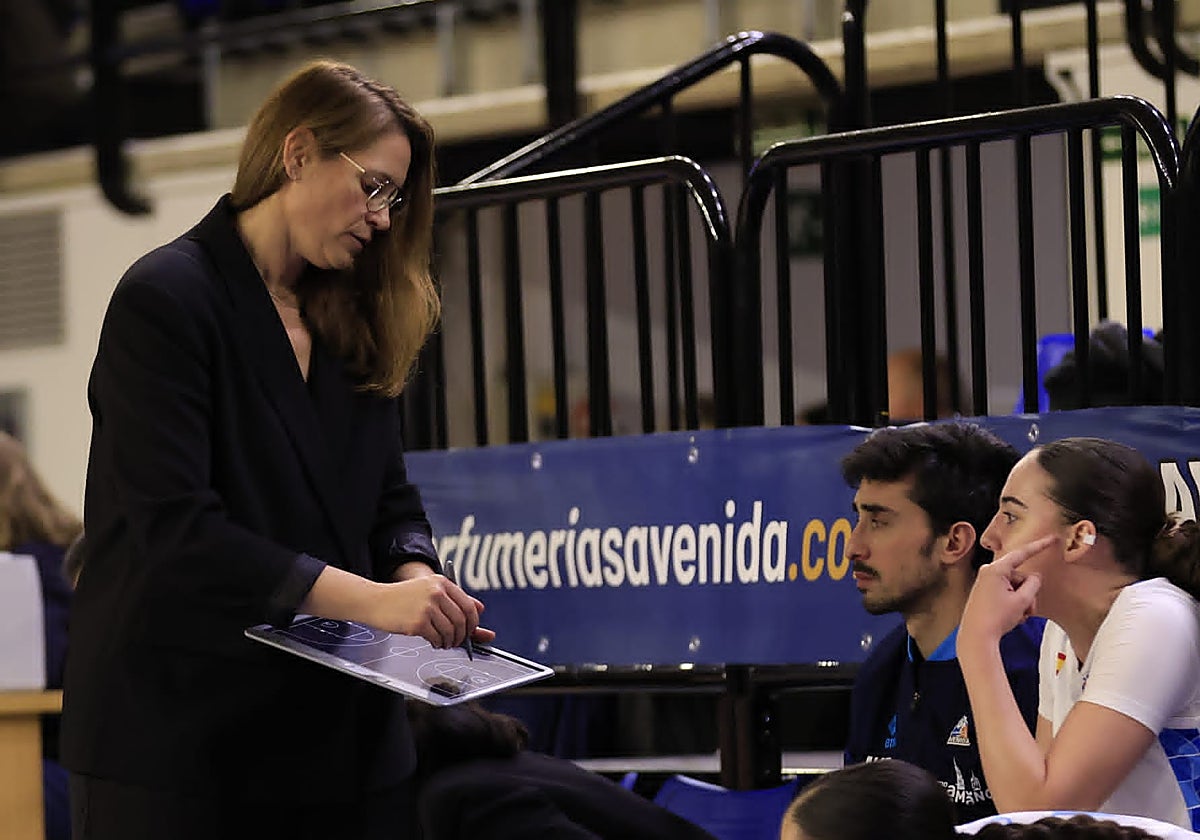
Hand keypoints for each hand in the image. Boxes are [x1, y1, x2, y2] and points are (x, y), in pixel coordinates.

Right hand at [369, 575, 496, 647]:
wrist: (375, 601)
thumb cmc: (402, 598)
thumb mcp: (429, 590)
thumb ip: (455, 598)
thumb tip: (480, 608)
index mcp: (441, 582)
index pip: (468, 605)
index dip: (473, 622)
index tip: (471, 630)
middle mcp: (436, 592)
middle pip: (461, 620)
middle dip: (462, 635)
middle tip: (457, 641)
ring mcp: (427, 607)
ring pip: (450, 631)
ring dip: (449, 641)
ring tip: (443, 643)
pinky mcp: (418, 622)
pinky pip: (437, 638)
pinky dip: (438, 643)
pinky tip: (433, 642)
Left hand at [960, 535, 1054, 649]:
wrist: (977, 637)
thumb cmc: (996, 618)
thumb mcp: (1022, 600)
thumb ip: (1033, 584)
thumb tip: (1035, 577)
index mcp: (996, 569)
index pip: (1022, 553)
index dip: (1039, 546)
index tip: (1052, 539)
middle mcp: (988, 572)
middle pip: (1021, 576)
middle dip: (1028, 593)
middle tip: (1026, 610)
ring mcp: (985, 583)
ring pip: (1015, 587)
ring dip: (1022, 602)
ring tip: (1017, 616)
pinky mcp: (985, 593)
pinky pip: (1006, 593)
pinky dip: (1013, 604)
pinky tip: (1011, 617)